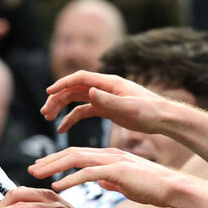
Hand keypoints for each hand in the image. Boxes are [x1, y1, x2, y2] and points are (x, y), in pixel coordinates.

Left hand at [30, 146, 184, 207]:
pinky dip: (71, 179)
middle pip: (72, 153)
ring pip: (76, 159)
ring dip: (54, 167)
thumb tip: (100, 183)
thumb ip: (112, 181)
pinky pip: (89, 174)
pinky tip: (58, 186)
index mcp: (109, 157)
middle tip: (31, 169)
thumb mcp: (127, 184)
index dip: (57, 160)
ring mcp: (113, 161)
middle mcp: (108, 155)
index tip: (40, 168)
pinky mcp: (117, 171)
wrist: (173, 189)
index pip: (77, 155)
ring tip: (37, 175)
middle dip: (49, 161)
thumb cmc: (152, 188)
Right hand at [41, 70, 174, 134]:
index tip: (48, 92)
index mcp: (109, 83)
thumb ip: (107, 100)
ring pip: (75, 99)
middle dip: (56, 99)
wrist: (163, 119)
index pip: (80, 78)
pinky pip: (83, 111)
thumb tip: (89, 91)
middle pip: (73, 89)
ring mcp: (103, 97)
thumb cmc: (149, 111)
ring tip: (48, 119)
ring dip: (60, 107)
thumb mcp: (128, 107)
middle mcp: (104, 88)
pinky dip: (71, 118)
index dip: (62, 83)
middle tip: (44, 112)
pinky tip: (62, 129)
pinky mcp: (105, 108)